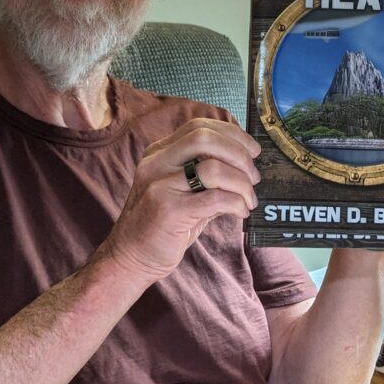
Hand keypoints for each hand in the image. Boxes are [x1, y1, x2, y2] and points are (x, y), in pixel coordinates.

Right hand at [97, 118, 260, 283]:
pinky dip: (236, 203)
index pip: (199, 127)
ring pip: (213, 168)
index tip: (252, 150)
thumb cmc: (162, 225)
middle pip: (205, 138)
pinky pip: (215, 198)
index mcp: (159, 153)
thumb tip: (246, 165)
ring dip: (242, 184)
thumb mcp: (180, 190)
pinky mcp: (169, 211)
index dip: (232, 134)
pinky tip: (240, 213)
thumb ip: (206, 174)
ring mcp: (160, 186)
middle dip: (239, 154)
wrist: (130, 256)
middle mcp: (156, 163)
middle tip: (253, 177)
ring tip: (248, 200)